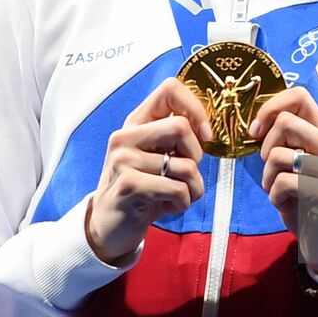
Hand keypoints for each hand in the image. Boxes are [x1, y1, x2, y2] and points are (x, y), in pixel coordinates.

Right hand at [85, 77, 213, 263]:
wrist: (109, 227)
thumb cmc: (143, 190)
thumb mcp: (155, 157)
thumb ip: (175, 138)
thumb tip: (208, 129)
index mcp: (135, 123)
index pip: (169, 89)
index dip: (196, 108)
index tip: (205, 134)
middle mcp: (125, 137)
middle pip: (181, 126)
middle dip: (196, 155)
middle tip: (186, 173)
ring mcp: (123, 160)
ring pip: (187, 166)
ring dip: (193, 188)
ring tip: (177, 196)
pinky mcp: (129, 186)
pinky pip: (178, 190)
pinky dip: (183, 203)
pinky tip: (166, 206)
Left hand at [251, 88, 317, 275]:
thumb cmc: (305, 202)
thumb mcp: (295, 165)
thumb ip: (285, 140)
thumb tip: (255, 123)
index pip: (300, 96)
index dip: (270, 108)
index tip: (256, 132)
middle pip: (286, 122)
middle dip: (265, 148)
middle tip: (271, 170)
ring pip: (278, 153)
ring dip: (268, 177)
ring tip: (279, 192)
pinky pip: (283, 182)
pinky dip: (275, 196)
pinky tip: (286, 206)